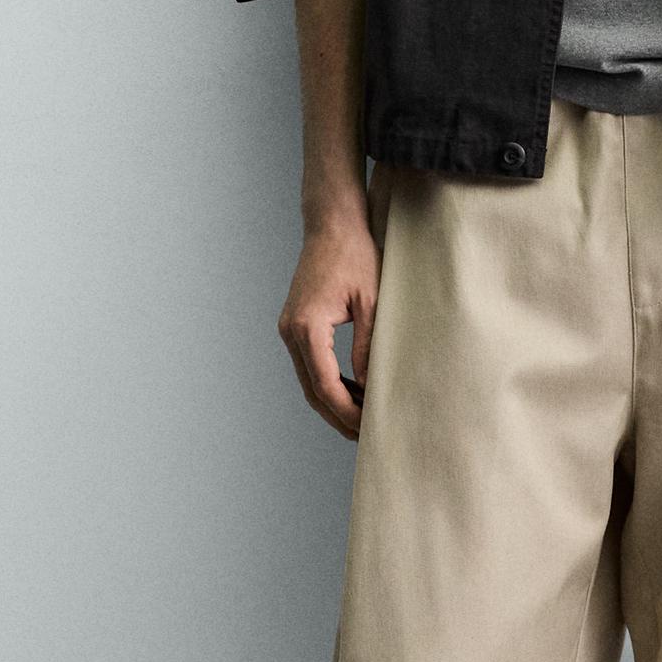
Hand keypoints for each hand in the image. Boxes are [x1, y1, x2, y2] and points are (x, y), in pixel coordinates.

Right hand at [278, 204, 381, 440]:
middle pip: (312, 390)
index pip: (326, 384)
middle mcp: (290, 331)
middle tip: (366, 437)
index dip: (347, 411)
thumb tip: (370, 387)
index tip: (369, 427)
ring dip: (332, 404)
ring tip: (361, 422)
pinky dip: (328, 384)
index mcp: (308, 326)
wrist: (332, 225)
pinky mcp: (295, 325)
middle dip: (338, 417)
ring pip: (308, 381)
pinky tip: (351, 394)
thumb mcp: (372, 303)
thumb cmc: (356, 256)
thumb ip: (368, 347)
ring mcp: (289, 329)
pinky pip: (309, 365)